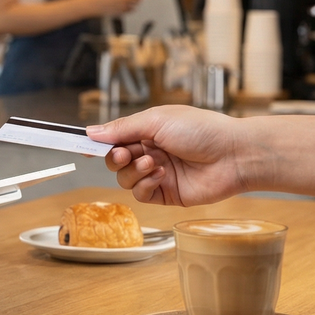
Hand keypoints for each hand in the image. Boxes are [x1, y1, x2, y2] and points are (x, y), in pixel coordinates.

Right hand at [86, 106, 248, 205]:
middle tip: (127, 153)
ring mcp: (157, 173)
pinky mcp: (166, 193)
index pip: (114, 137)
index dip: (98, 142)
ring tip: (153, 163)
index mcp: (148, 130)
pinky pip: (140, 194)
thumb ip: (122, 128)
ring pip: (125, 178)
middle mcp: (150, 151)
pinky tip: (161, 175)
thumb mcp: (157, 120)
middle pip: (115, 160)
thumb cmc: (201, 129)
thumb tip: (91, 132)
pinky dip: (144, 184)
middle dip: (117, 157)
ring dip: (133, 171)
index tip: (81, 146)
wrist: (233, 155)